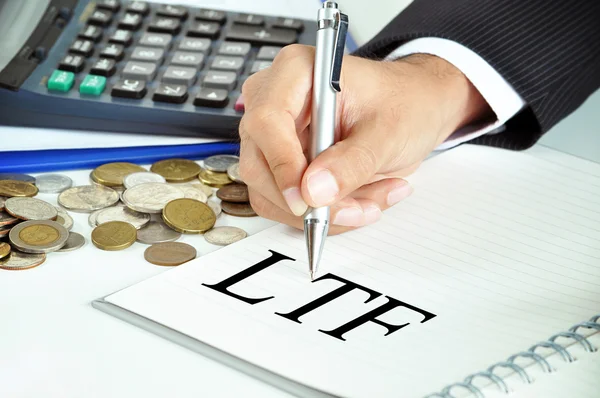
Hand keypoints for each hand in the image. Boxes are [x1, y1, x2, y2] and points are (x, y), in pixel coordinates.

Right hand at [239, 45, 490, 233]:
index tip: (308, 199)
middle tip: (358, 210)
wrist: (414, 109)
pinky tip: (359, 201)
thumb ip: (353, 161)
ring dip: (321, 212)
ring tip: (371, 202)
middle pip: (259, 164)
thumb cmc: (403, 102)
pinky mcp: (280, 165)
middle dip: (309, 200)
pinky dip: (321, 214)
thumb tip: (314, 191)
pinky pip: (284, 204)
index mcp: (296, 71)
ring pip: (270, 193)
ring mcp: (272, 136)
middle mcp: (274, 101)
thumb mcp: (389, 131)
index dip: (282, 164)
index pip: (266, 121)